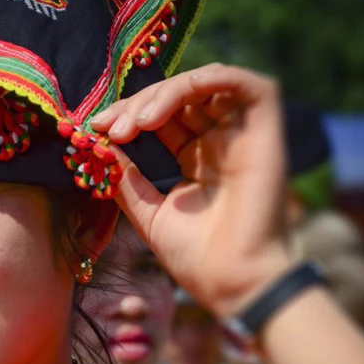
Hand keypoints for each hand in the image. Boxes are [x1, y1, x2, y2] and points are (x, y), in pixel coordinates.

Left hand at [92, 64, 294, 317]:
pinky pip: (242, 82)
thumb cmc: (195, 257)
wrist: (231, 282)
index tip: (96, 130)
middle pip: (180, 96)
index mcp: (198, 159)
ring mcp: (245, 134)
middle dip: (139, 104)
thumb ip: (127, 179)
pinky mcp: (268, 128)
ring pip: (206, 83)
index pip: (163, 118)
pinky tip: (162, 109)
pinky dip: (200, 82)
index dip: (129, 116)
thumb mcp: (148, 213)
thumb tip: (100, 147)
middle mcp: (222, 141)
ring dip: (164, 93)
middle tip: (109, 126)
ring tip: (134, 124)